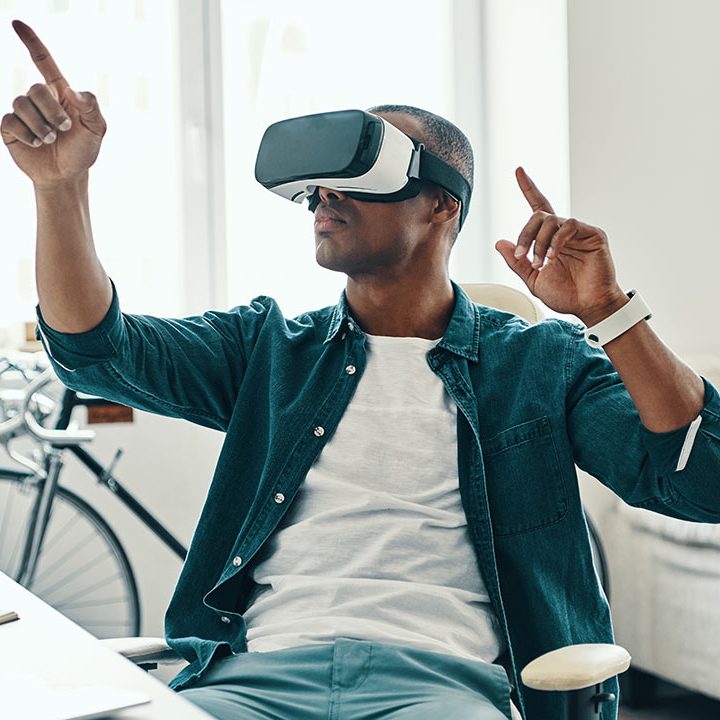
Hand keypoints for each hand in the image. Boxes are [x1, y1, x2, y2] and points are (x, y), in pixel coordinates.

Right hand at [1, 20, 105, 187]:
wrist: (67, 175)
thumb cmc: (83, 150)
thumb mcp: (96, 129)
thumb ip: (91, 107)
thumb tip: (74, 91)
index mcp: (60, 93)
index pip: (43, 61)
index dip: (31, 42)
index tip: (16, 23)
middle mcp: (39, 99)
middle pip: (36, 88)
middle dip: (51, 110)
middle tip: (64, 129)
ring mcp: (24, 112)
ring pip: (21, 104)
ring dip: (40, 125)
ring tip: (51, 140)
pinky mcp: (11, 127)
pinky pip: (10, 120)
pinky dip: (27, 133)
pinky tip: (37, 143)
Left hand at [495, 167, 626, 325]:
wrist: (588, 307)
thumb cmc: (564, 295)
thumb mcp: (532, 280)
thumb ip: (516, 262)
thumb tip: (500, 243)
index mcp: (549, 239)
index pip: (538, 207)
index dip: (528, 187)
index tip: (518, 170)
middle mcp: (563, 231)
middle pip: (538, 216)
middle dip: (525, 235)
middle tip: (522, 256)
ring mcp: (579, 231)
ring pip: (551, 221)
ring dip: (539, 242)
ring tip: (540, 263)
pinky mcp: (592, 234)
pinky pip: (569, 226)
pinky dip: (556, 241)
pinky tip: (553, 257)